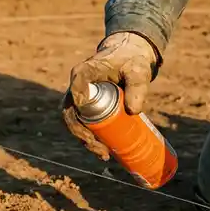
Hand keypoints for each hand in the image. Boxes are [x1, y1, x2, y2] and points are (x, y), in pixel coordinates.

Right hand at [60, 32, 158, 160]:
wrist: (129, 56)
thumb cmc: (132, 61)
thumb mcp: (138, 72)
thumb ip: (137, 87)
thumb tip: (133, 111)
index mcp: (83, 73)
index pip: (76, 92)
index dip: (81, 112)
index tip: (94, 128)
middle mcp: (77, 85)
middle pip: (71, 114)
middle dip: (83, 135)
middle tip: (103, 150)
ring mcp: (79, 96)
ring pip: (75, 121)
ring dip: (85, 140)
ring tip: (105, 154)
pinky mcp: (86, 104)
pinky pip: (83, 122)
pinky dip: (90, 137)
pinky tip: (103, 150)